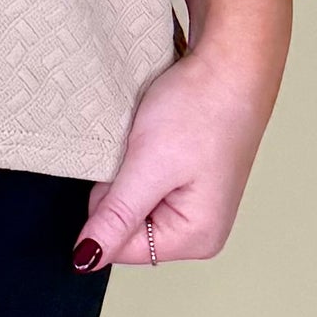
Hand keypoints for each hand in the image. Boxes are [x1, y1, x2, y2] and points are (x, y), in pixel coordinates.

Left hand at [73, 0, 291, 268]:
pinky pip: (148, 177)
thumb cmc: (200, 108)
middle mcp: (200, 227)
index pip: (121, 246)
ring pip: (134, 197)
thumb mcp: (148, 166)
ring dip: (131, 167)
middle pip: (128, 225)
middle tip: (143, 148)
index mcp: (196, 238)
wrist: (229, 57)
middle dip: (121, 185)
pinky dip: (141, 154)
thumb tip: (86, 260)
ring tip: (154, 137)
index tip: (124, 167)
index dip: (107, 205)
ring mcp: (197, 200)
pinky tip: (158, 133)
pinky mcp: (190, 174)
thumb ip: (116, 217)